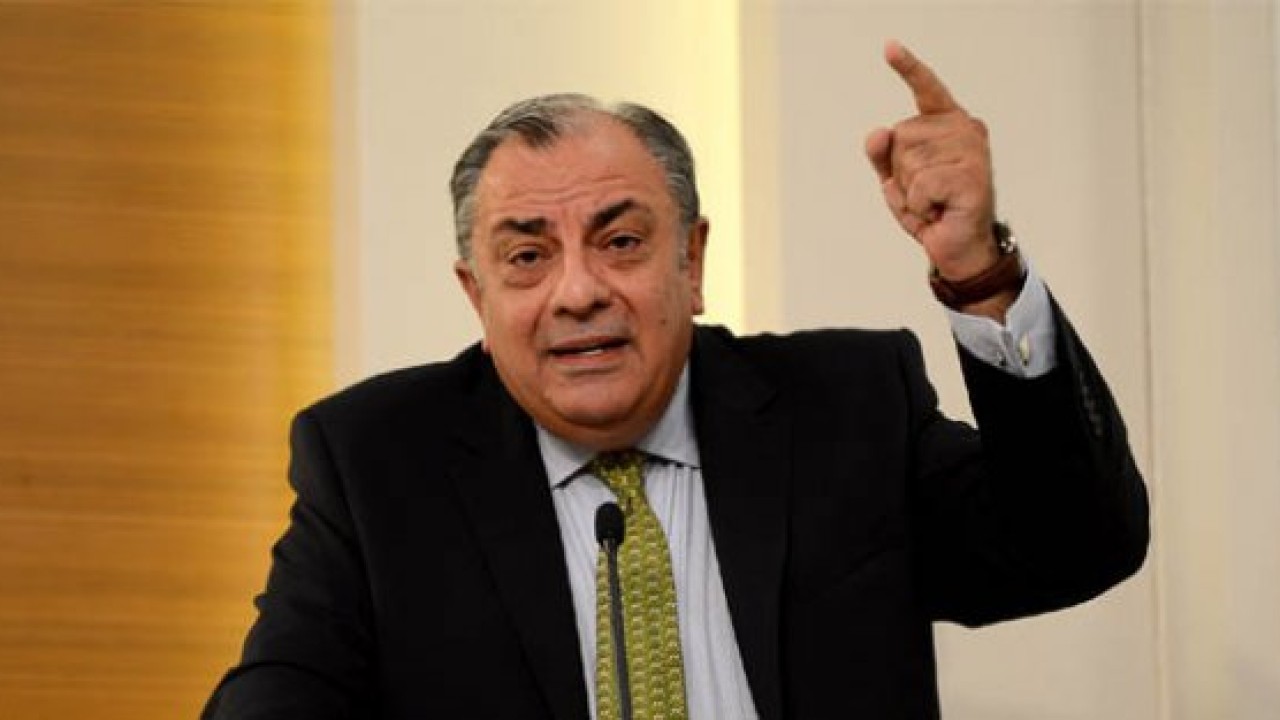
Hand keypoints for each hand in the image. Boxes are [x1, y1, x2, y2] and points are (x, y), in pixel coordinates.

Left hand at [865, 40, 997, 282]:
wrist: (957, 248)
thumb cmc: (932, 209)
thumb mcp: (897, 180)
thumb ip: (882, 154)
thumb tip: (877, 132)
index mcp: (949, 124)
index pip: (927, 90)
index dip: (908, 68)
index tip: (889, 46)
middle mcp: (965, 129)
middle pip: (901, 135)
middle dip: (900, 171)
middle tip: (926, 192)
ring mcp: (971, 151)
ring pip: (908, 162)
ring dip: (911, 191)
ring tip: (934, 202)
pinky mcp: (971, 177)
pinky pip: (919, 186)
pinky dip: (919, 206)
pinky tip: (940, 211)